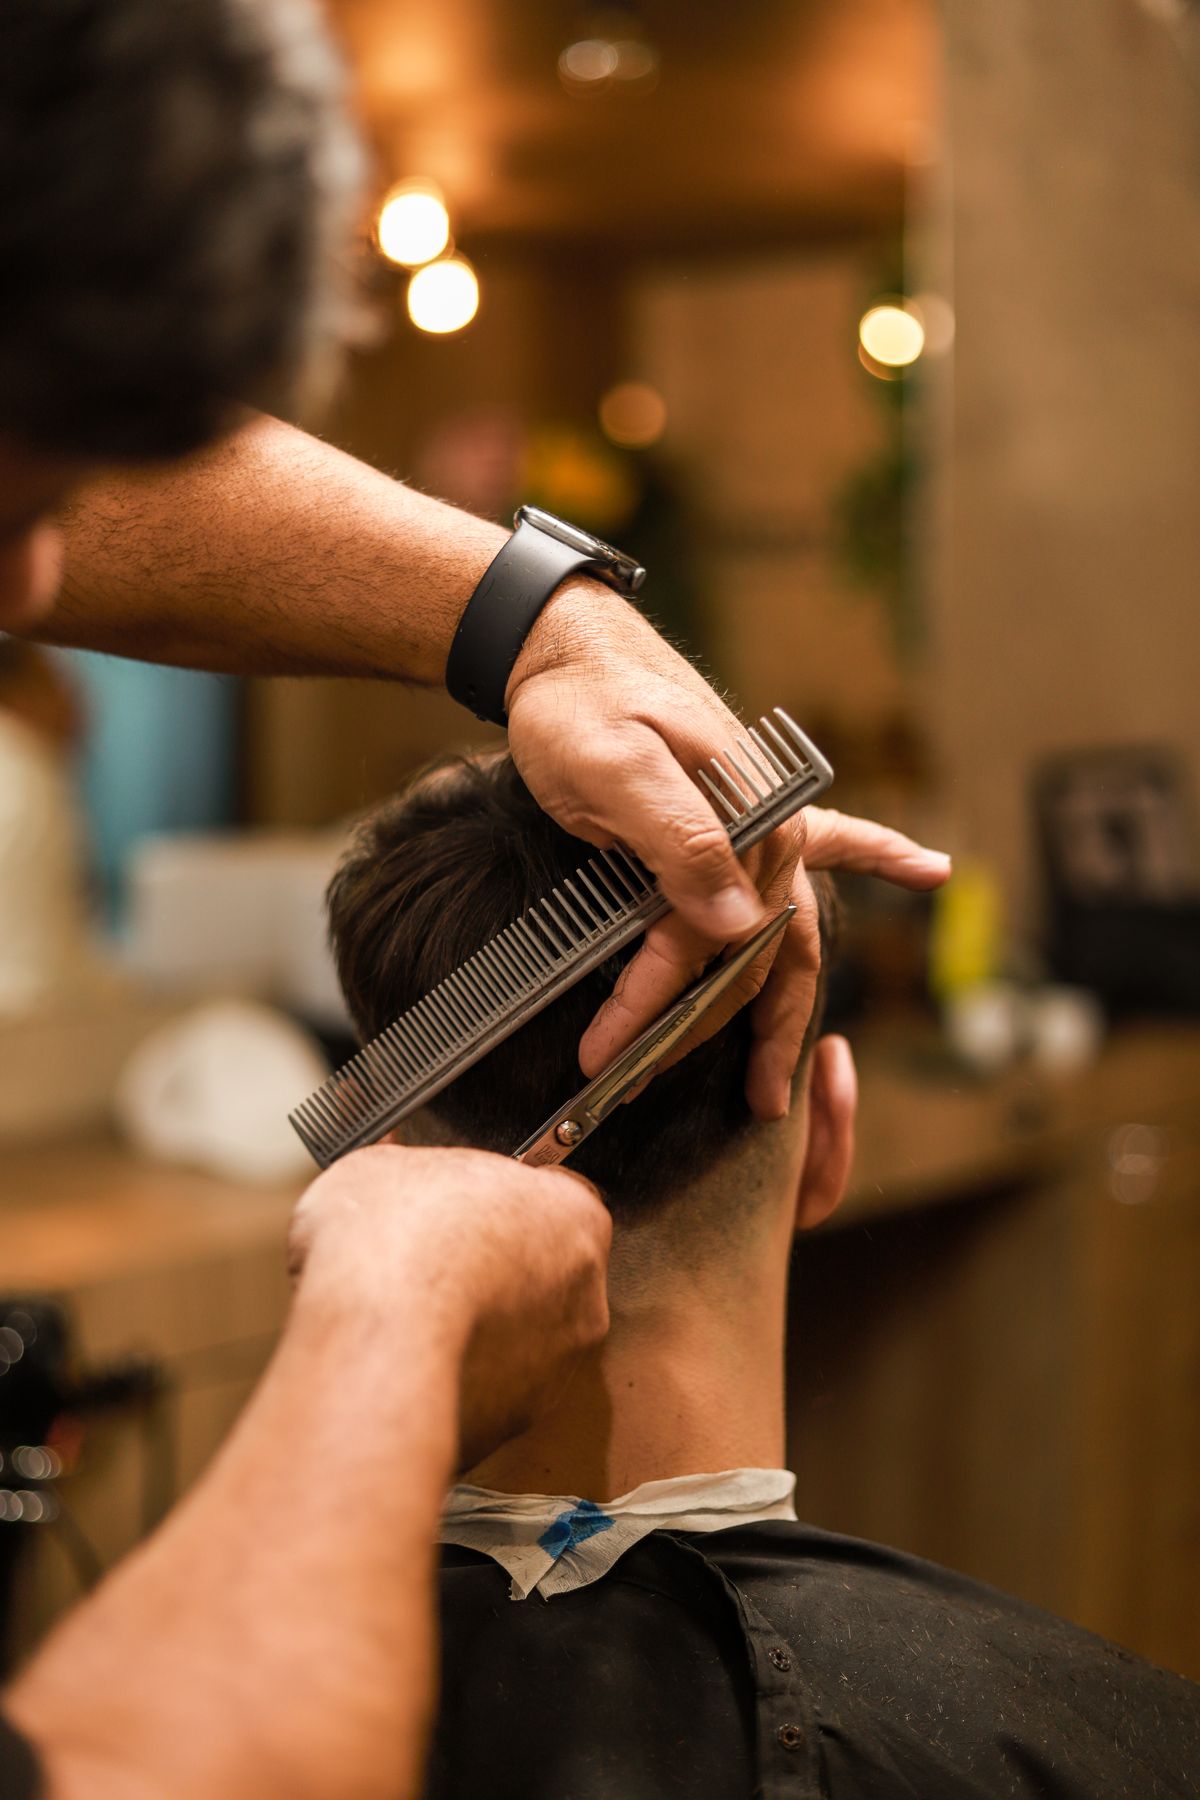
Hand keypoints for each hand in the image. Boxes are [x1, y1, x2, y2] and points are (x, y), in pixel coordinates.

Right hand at [289, 1144, 611, 1466]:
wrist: (378, 1350)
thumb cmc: (396, 1249)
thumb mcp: (380, 1170)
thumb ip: (404, 1176)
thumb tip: (386, 1181)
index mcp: (572, 1216)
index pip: (556, 1198)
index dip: (503, 1202)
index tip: (463, 1206)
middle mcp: (583, 1296)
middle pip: (542, 1274)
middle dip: (491, 1271)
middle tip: (430, 1264)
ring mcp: (555, 1369)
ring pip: (518, 1342)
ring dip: (475, 1332)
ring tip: (406, 1321)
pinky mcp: (514, 1424)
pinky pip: (486, 1394)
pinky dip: (453, 1383)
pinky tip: (404, 1365)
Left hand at [505, 581, 949, 1118]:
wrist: (566, 645)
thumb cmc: (578, 708)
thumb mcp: (612, 769)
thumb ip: (677, 839)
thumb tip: (738, 925)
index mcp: (744, 823)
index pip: (704, 942)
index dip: (652, 1004)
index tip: (602, 1054)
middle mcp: (769, 828)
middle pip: (751, 955)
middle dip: (711, 1031)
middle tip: (666, 1086)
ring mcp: (767, 818)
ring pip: (785, 933)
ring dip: (784, 1005)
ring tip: (778, 1082)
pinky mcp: (754, 802)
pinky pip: (834, 838)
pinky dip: (881, 853)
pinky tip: (929, 872)